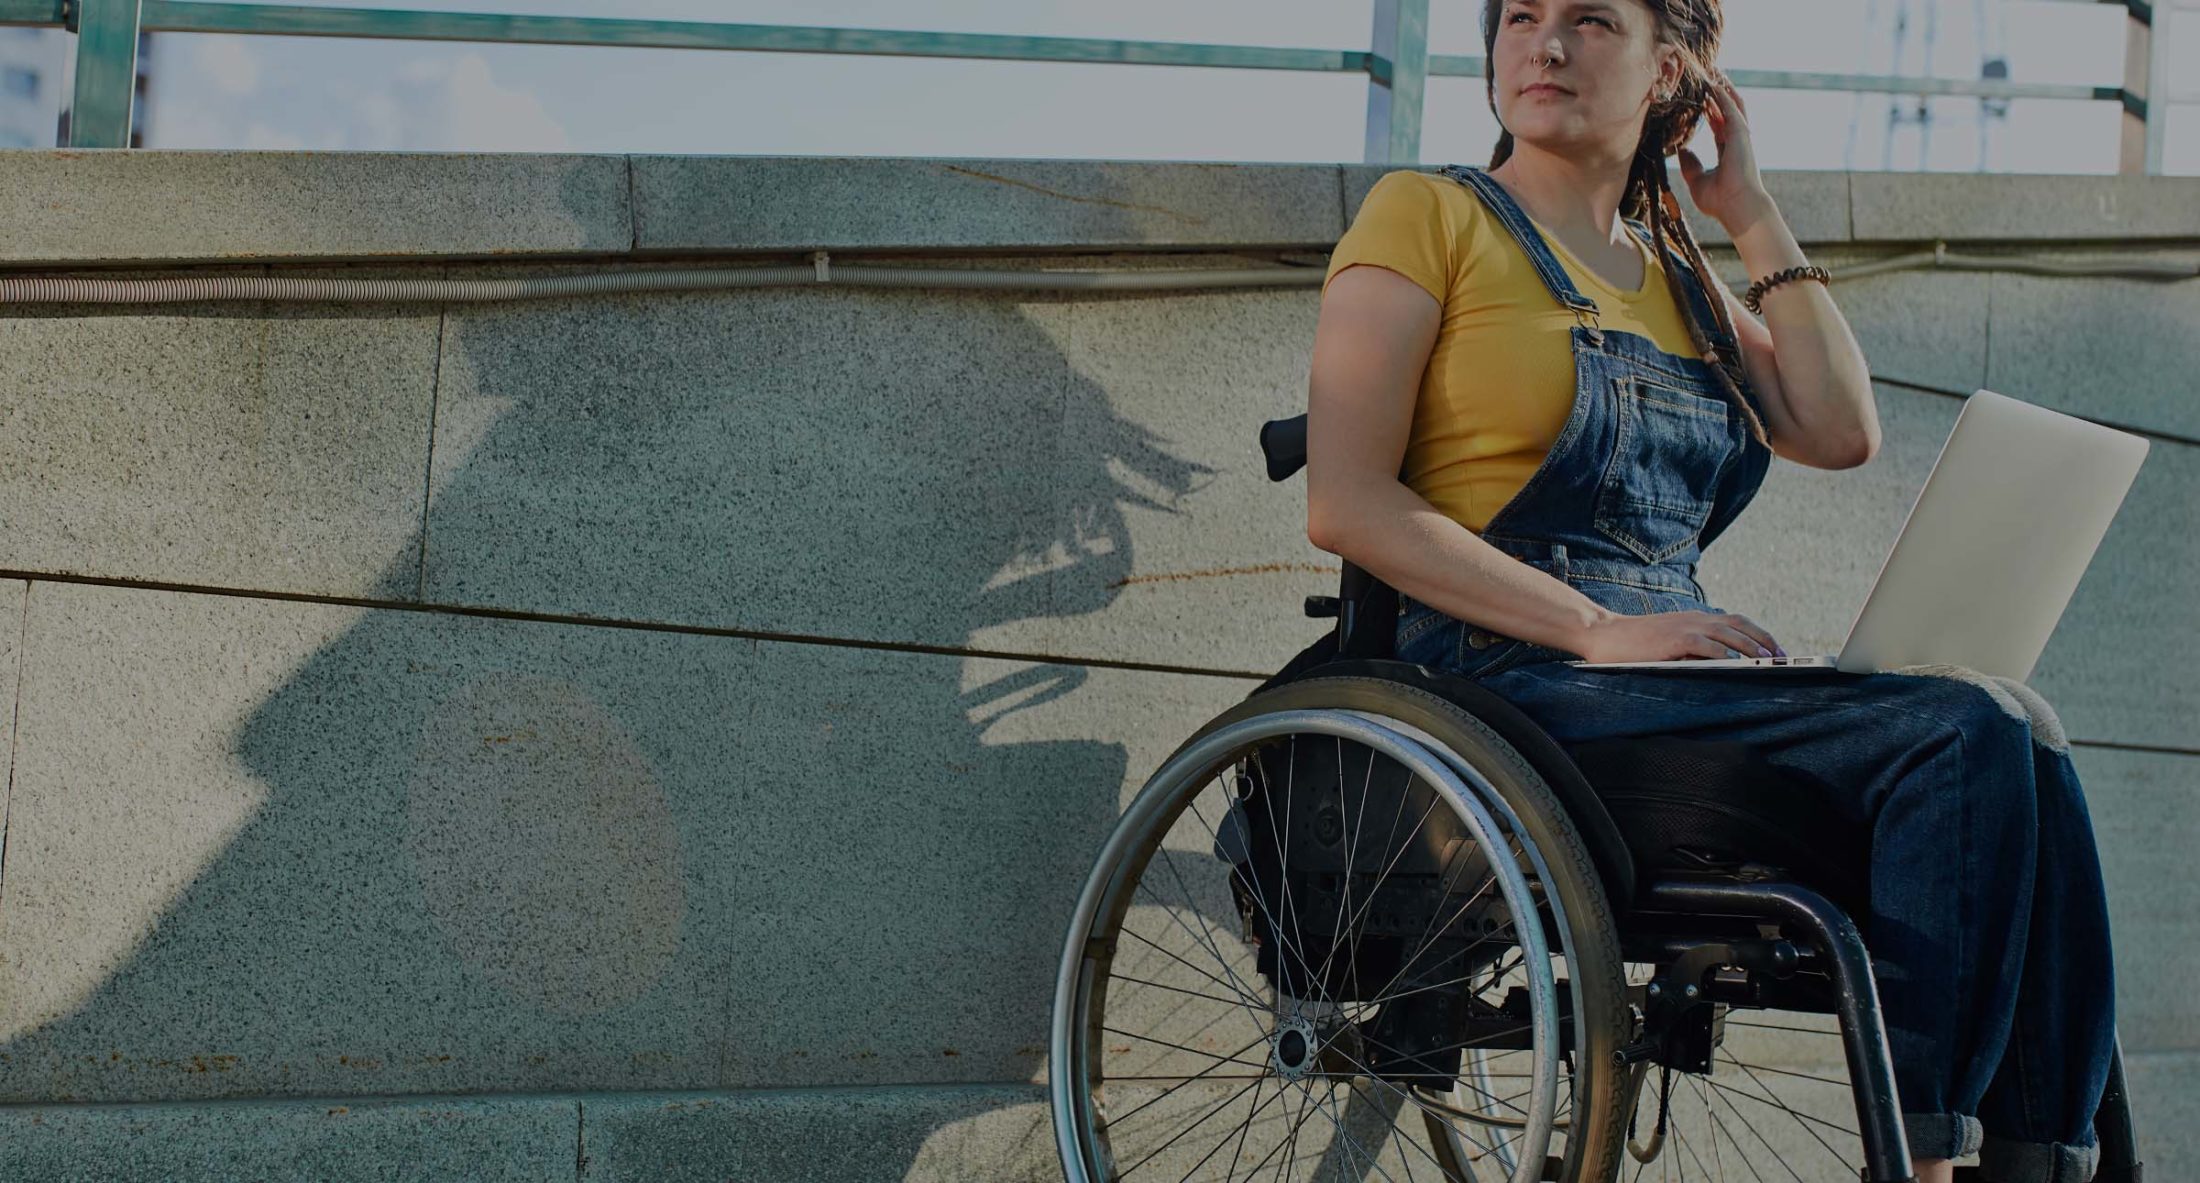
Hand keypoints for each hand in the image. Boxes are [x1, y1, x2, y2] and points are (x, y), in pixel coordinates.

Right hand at [1576, 609, 1785, 663]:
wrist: (1603, 634)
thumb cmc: (1634, 644)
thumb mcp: (1669, 642)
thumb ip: (1693, 649)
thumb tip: (1720, 665)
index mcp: (1695, 619)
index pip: (1736, 622)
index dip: (1760, 634)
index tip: (1776, 650)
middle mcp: (1695, 619)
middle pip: (1740, 624)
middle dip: (1765, 640)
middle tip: (1782, 657)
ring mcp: (1684, 628)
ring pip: (1728, 633)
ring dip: (1750, 646)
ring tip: (1767, 660)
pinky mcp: (1673, 639)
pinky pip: (1705, 645)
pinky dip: (1723, 653)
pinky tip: (1734, 663)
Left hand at [1676, 72, 1772, 234]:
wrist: (1737, 207)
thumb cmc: (1720, 201)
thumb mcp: (1697, 180)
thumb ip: (1690, 164)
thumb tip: (1681, 150)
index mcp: (1727, 150)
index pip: (1718, 125)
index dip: (1710, 111)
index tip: (1700, 99)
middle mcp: (1735, 140)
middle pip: (1726, 110)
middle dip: (1717, 93)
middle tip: (1708, 76)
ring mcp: (1740, 136)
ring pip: (1732, 104)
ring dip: (1724, 88)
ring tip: (1714, 71)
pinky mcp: (1741, 133)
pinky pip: (1731, 108)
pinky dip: (1723, 95)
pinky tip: (1714, 83)